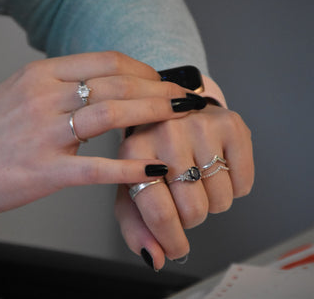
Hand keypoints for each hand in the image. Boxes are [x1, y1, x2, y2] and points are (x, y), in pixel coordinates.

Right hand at [0, 51, 207, 217]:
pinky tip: (155, 168)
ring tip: (182, 118)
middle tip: (186, 96)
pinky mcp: (42, 171)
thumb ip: (56, 89)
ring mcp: (43, 133)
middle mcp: (43, 96)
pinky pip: (96, 167)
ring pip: (111, 113)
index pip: (105, 60)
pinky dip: (131, 167)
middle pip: (116, 82)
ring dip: (153, 113)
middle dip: (159, 88)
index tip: (162, 78)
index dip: (142, 67)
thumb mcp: (17, 94)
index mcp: (39, 75)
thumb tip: (99, 92)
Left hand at [114, 103, 253, 270]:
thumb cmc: (148, 158)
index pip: (160, 212)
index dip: (172, 241)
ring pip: (220, 200)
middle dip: (190, 217)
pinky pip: (243, 185)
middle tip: (183, 198)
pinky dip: (233, 189)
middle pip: (194, 211)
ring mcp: (200, 125)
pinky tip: (216, 169)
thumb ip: (136, 228)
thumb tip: (154, 258)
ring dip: (211, 202)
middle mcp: (166, 132)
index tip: (177, 249)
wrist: (170, 115)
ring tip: (197, 179)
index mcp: (133, 150)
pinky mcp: (230, 124)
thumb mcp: (131, 189)